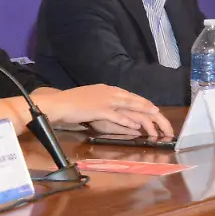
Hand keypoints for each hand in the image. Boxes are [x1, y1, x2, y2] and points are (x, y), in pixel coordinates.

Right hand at [39, 85, 172, 136]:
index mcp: (104, 89)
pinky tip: (135, 126)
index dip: (138, 100)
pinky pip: (116, 115)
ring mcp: (103, 100)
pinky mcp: (98, 110)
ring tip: (154, 114)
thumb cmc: (69, 103)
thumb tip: (108, 108)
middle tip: (157, 110)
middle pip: (131, 98)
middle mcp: (106, 92)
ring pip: (127, 105)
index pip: (126, 94)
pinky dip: (126, 120)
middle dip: (145, 104)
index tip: (148, 104)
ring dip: (142, 110)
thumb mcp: (87, 99)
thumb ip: (100, 103)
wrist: (57, 103)